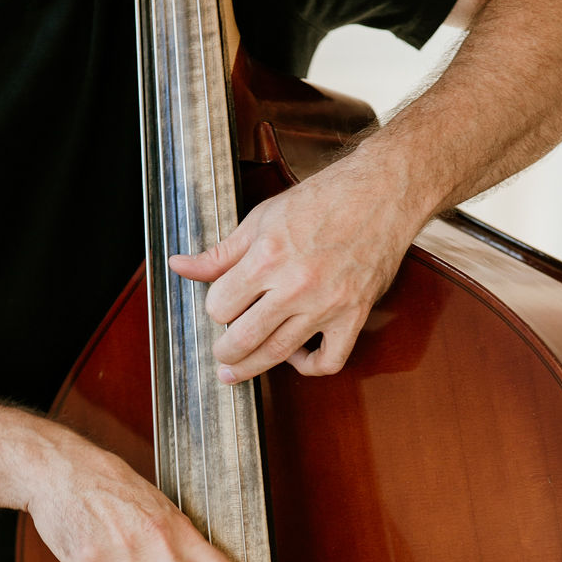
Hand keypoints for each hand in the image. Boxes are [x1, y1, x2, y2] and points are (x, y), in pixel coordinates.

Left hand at [169, 153, 412, 381]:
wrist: (381, 192)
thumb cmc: (323, 200)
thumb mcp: (261, 218)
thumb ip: (221, 252)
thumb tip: (181, 266)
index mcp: (267, 256)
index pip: (221, 306)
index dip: (215, 309)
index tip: (222, 307)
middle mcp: (296, 284)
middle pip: (243, 338)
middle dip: (224, 352)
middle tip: (221, 354)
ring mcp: (327, 304)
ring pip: (278, 354)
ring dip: (251, 367)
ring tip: (237, 369)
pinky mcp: (354, 315)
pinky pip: (329, 360)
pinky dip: (309, 367)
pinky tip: (296, 358)